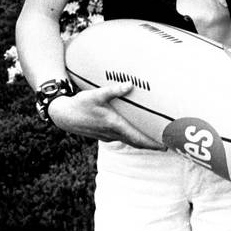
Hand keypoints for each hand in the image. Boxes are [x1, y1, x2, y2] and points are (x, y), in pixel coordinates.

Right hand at [47, 83, 164, 149]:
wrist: (63, 115)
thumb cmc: (81, 104)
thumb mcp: (96, 94)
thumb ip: (114, 90)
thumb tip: (130, 85)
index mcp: (114, 126)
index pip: (137, 138)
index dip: (152, 143)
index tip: (165, 146)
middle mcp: (113, 133)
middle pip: (136, 143)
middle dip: (151, 145)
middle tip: (167, 144)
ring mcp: (108, 135)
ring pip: (129, 141)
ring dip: (142, 142)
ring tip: (156, 139)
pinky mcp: (104, 134)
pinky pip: (122, 138)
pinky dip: (132, 138)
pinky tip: (136, 132)